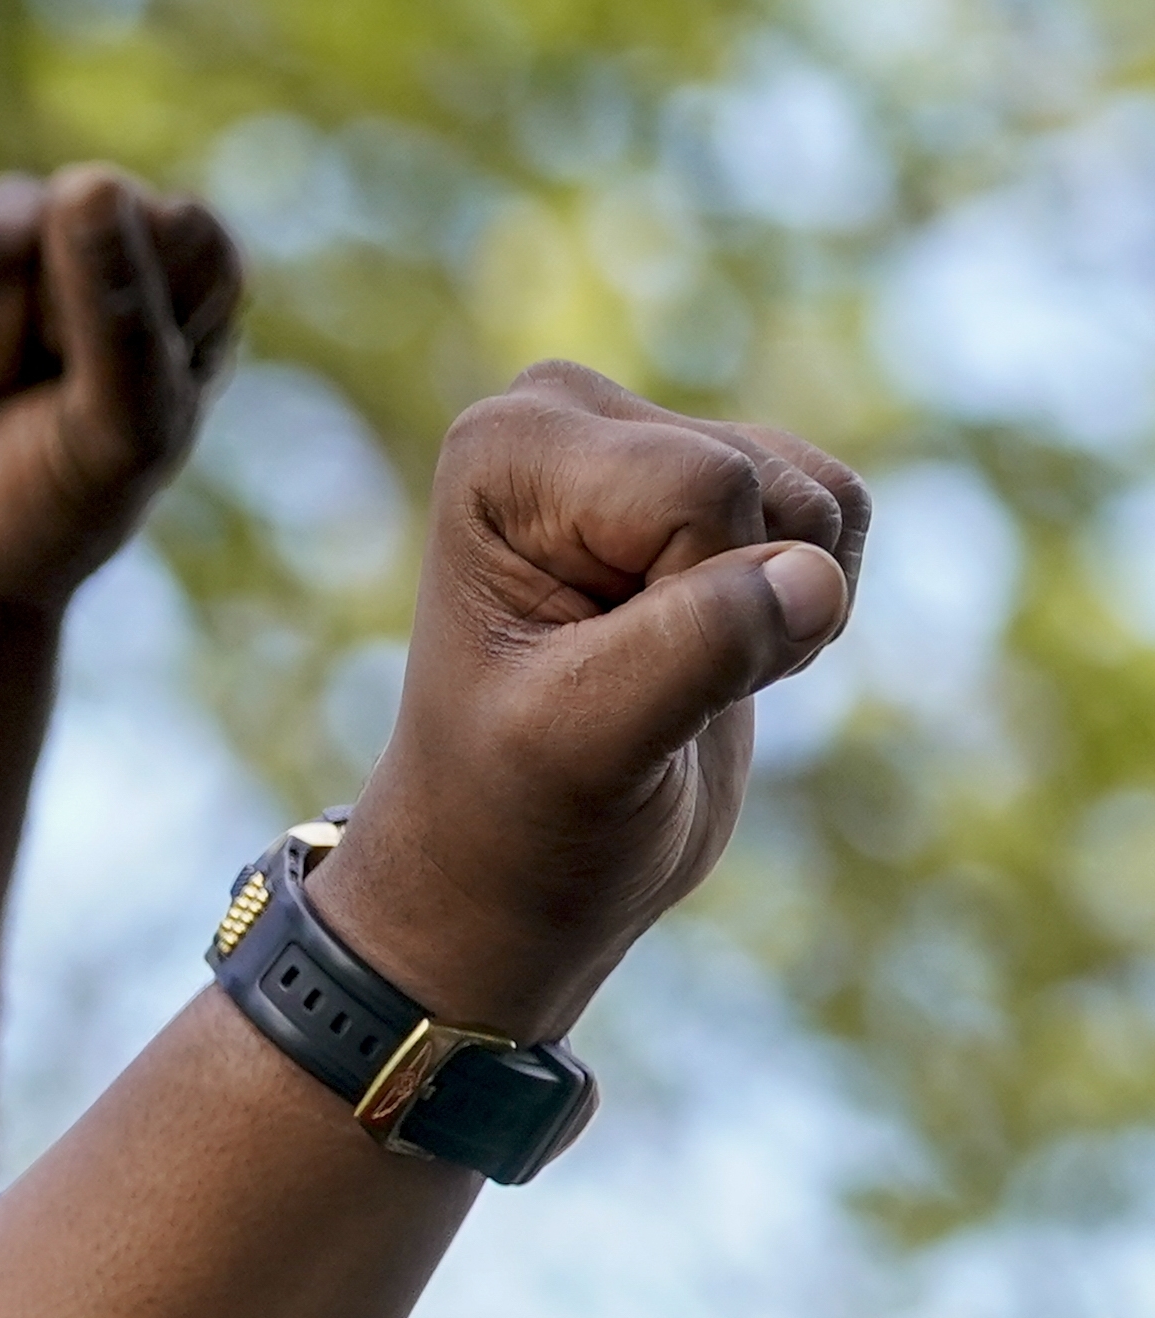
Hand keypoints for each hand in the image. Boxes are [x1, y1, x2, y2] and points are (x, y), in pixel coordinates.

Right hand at [0, 166, 239, 618]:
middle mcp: (78, 225)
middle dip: (54, 338)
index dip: (138, 323)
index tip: (118, 394)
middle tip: (39, 395)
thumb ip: (122, 311)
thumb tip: (85, 181)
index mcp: (171, 258)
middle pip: (73, 219)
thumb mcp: (121, 430)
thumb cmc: (51, 501)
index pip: (179, 230)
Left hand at [316, 363, 862, 1042]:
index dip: (686, 606)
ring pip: (822, 503)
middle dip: (738, 605)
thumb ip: (692, 651)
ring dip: (781, 614)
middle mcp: (570, 413)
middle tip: (633, 685)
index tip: (593, 673)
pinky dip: (807, 608)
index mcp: (507, 446)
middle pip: (766, 485)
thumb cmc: (517, 816)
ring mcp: (649, 440)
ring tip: (664, 674)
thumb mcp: (584, 749)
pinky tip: (711, 655)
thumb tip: (814, 580)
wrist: (514, 871)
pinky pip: (845, 518)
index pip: (703, 489)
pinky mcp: (722, 482)